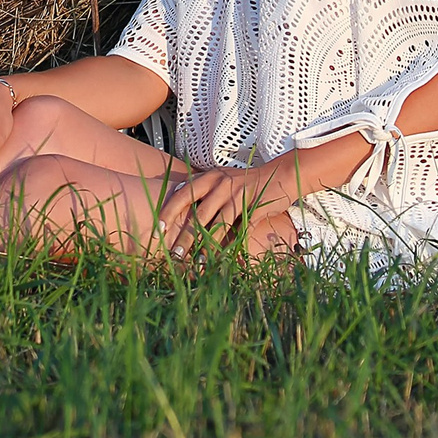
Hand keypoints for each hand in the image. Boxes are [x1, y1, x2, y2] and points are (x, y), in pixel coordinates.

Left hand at [158, 158, 300, 248]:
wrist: (280, 175)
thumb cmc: (246, 182)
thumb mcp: (221, 180)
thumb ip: (202, 192)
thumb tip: (177, 206)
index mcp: (210, 177)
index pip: (183, 194)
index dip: (169, 212)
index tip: (158, 229)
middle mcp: (222, 184)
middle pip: (199, 214)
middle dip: (185, 236)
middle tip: (174, 254)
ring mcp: (240, 196)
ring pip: (218, 224)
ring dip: (206, 246)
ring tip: (196, 262)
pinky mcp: (255, 208)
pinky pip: (240, 231)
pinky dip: (231, 247)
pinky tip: (223, 260)